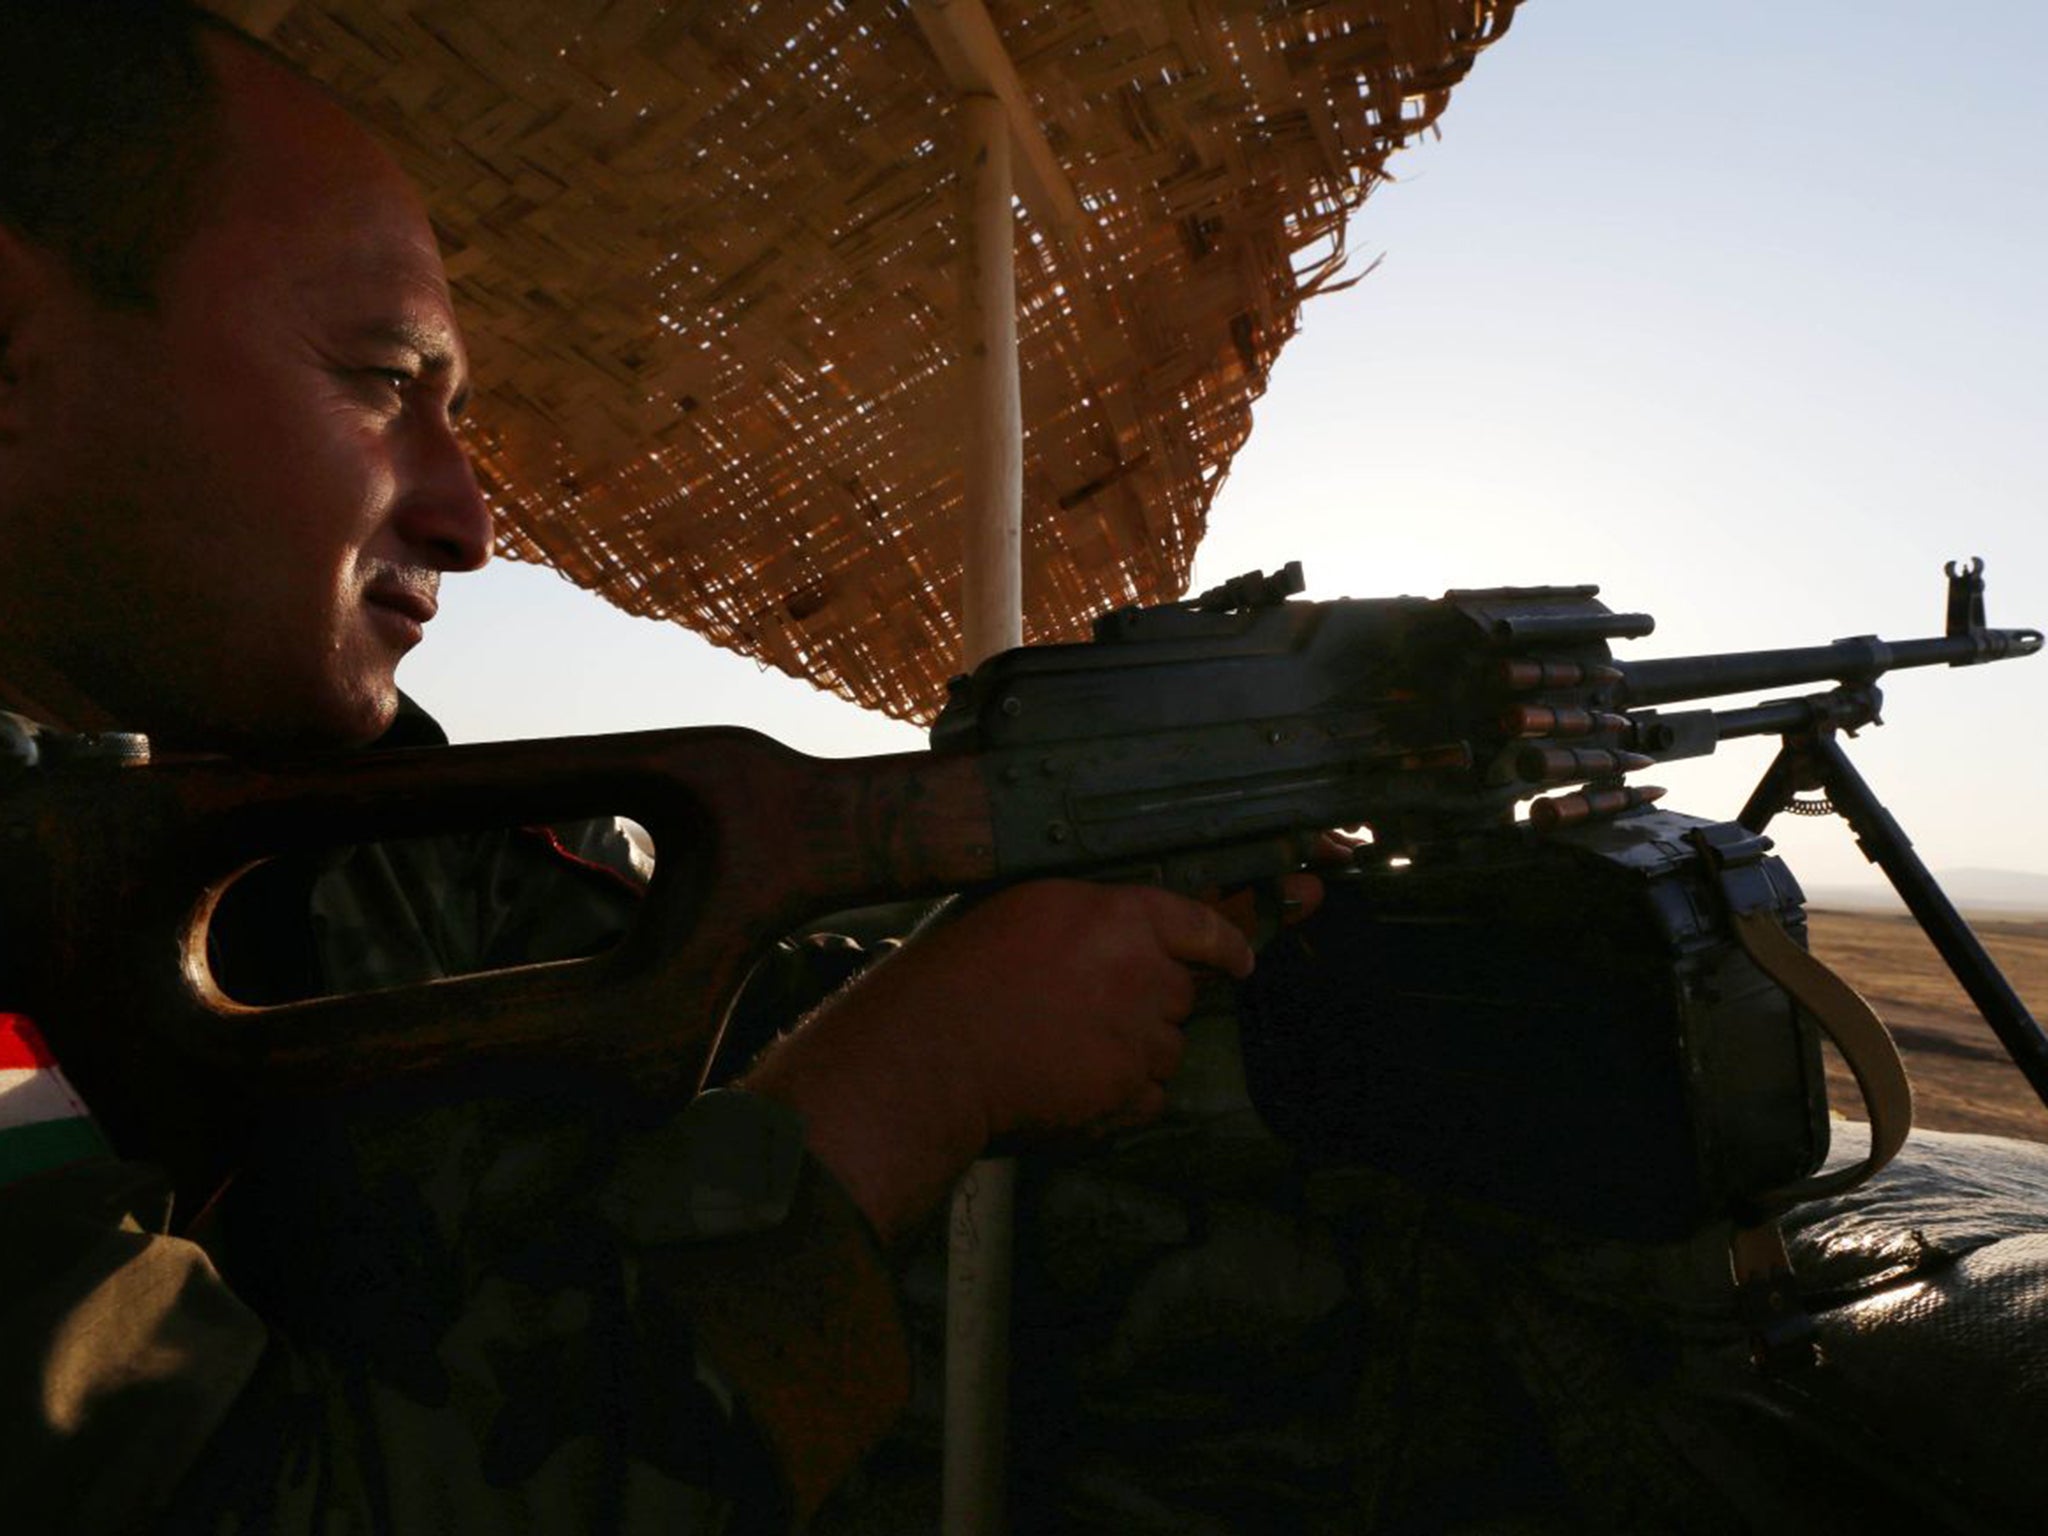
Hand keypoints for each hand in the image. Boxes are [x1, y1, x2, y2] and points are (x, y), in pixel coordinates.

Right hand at [740, 880, 1262, 1239]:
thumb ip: (1090, 916)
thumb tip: (1120, 931)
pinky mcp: (1127, 1096)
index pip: (1201, 923)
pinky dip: (1122, 1096)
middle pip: (1180, 992)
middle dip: (1148, 1000)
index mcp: (1119, 917)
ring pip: (1165, 1047)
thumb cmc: (958, 976)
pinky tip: (1073, 1084)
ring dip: (1134, 1049)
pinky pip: (1149, 1096)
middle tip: (1089, 1007)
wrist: (930, 1056)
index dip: (1227, 942)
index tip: (1242, 957)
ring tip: (1068, 1047)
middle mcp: (1142, 974)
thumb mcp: (1024, 910)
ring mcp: (1139, 1040)